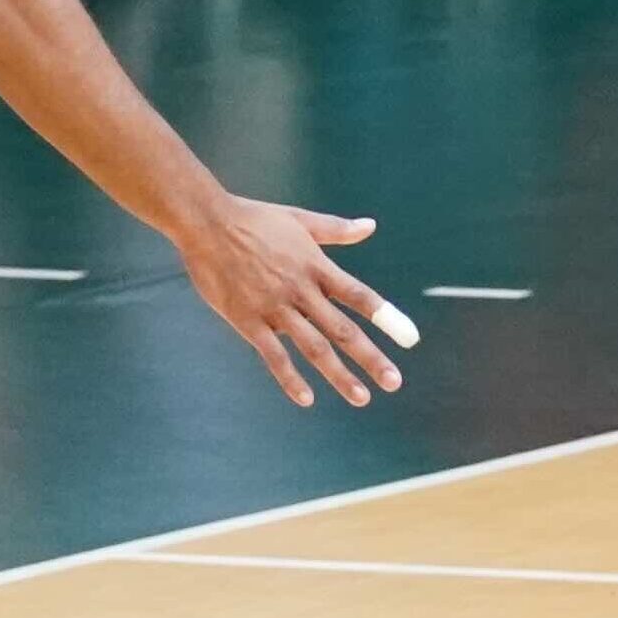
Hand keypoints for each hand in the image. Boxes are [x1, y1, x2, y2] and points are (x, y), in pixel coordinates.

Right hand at [174, 196, 410, 408]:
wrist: (207, 223)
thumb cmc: (254, 218)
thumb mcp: (300, 220)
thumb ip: (336, 230)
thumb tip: (370, 226)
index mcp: (317, 266)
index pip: (360, 297)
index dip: (387, 318)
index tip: (410, 338)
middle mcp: (301, 290)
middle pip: (343, 330)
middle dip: (371, 358)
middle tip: (394, 382)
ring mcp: (275, 308)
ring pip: (313, 347)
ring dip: (339, 374)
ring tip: (361, 397)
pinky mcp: (248, 320)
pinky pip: (273, 355)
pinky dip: (290, 378)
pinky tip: (307, 398)